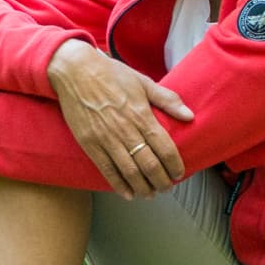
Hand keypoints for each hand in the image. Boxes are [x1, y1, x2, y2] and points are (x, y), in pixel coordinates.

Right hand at [46, 39, 192, 197]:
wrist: (75, 71)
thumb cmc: (111, 74)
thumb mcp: (143, 81)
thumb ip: (167, 99)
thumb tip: (190, 115)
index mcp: (141, 114)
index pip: (165, 147)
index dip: (174, 165)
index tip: (179, 173)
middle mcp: (125, 129)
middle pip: (149, 164)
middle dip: (161, 181)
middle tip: (166, 187)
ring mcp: (106, 139)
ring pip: (129, 172)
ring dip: (143, 187)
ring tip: (150, 193)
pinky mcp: (90, 144)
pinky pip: (107, 170)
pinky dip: (119, 186)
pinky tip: (128, 194)